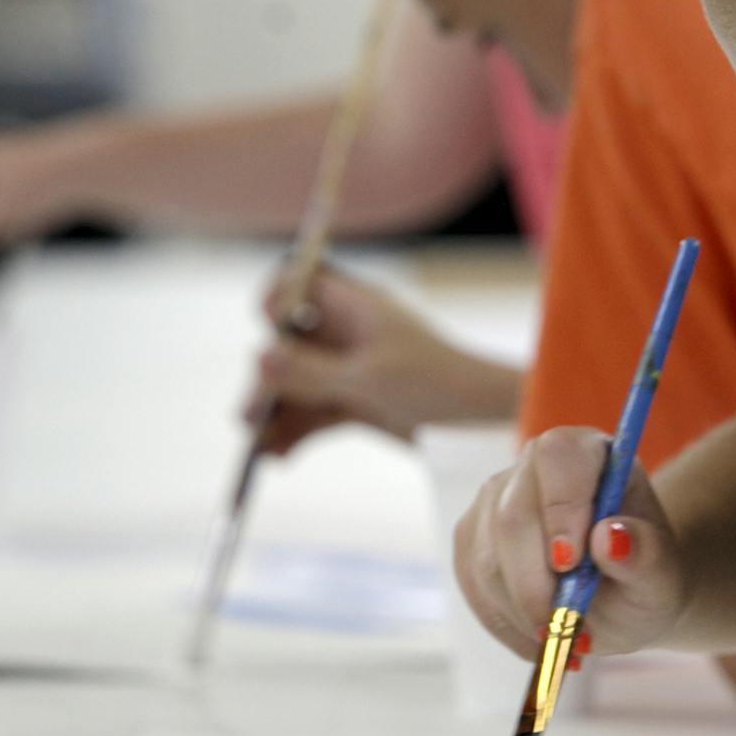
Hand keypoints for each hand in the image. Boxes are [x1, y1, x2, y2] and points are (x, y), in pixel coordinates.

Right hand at [244, 266, 520, 454]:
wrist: (484, 427)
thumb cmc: (437, 386)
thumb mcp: (369, 379)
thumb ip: (311, 371)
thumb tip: (258, 357)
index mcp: (356, 306)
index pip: (302, 278)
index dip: (278, 294)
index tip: (266, 322)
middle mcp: (348, 332)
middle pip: (288, 341)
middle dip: (267, 378)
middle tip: (251, 415)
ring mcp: (350, 368)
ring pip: (297, 383)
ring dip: (275, 413)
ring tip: (258, 448)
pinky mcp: (356, 403)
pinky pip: (313, 413)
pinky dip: (295, 432)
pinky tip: (278, 457)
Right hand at [451, 425, 686, 659]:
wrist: (619, 594)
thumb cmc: (642, 575)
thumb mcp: (662, 576)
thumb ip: (647, 556)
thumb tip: (611, 537)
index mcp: (587, 452)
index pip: (558, 456)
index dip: (559, 506)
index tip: (570, 564)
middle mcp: (531, 467)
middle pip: (511, 516)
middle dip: (534, 584)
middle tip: (566, 629)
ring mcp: (493, 500)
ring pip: (486, 558)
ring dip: (523, 611)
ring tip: (565, 636)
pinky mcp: (470, 538)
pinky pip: (472, 585)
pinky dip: (505, 622)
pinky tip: (539, 636)